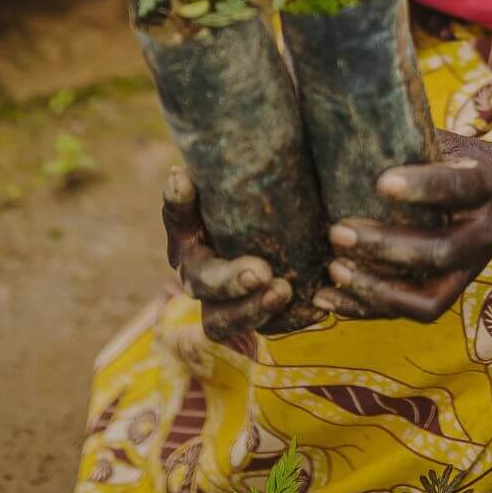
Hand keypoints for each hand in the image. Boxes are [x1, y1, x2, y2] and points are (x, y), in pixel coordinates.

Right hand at [162, 168, 293, 342]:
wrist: (307, 228)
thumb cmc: (273, 194)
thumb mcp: (259, 178)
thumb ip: (236, 162)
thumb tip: (189, 166)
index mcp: (191, 233)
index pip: (177, 215)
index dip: (178, 201)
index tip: (185, 178)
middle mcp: (201, 272)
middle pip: (200, 283)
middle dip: (228, 280)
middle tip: (262, 270)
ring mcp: (226, 302)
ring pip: (221, 321)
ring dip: (251, 310)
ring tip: (284, 290)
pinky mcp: (260, 318)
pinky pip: (265, 329)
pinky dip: (287, 319)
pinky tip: (313, 304)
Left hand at [314, 131, 491, 323]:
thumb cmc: (468, 159)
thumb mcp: (453, 142)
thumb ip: (414, 139)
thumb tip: (350, 111)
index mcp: (488, 184)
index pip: (460, 187)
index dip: (424, 187)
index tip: (381, 182)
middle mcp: (486, 232)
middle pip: (441, 251)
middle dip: (386, 246)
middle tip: (337, 231)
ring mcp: (472, 268)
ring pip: (429, 297)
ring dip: (377, 289)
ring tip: (333, 270)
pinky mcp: (454, 289)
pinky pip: (414, 311)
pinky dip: (370, 309)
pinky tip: (330, 298)